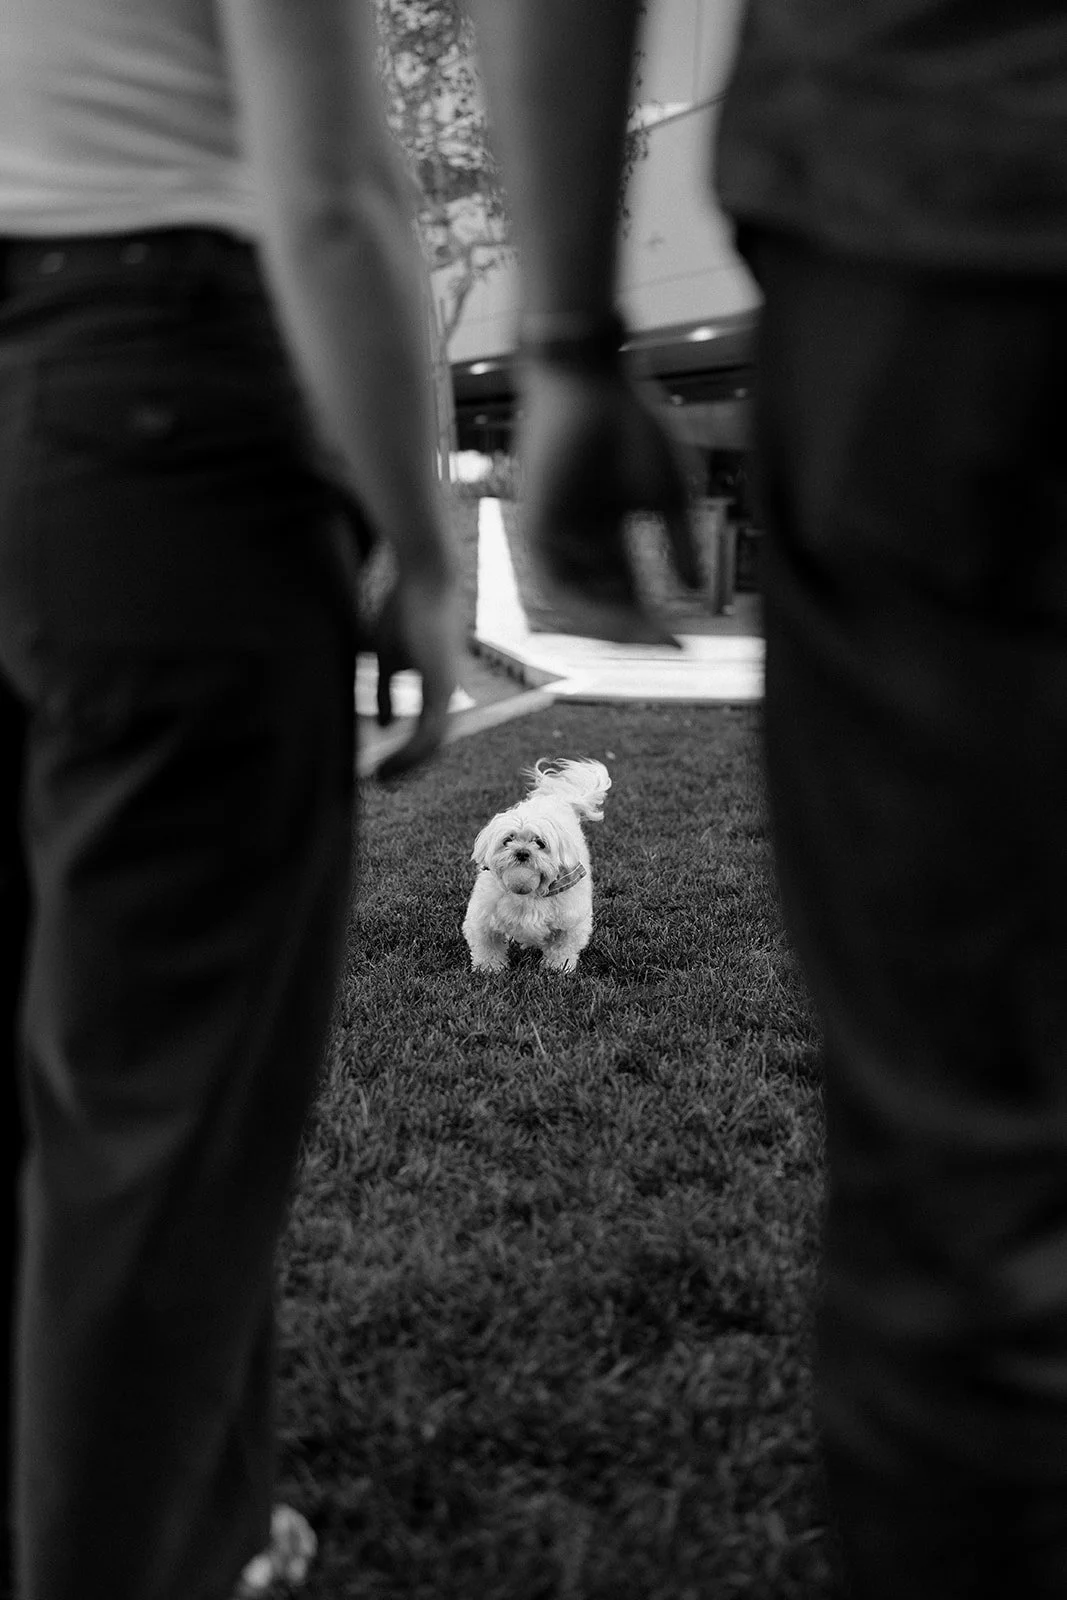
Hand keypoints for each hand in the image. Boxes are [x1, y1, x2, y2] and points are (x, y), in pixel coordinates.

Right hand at [373, 567, 461, 781]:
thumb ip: (387, 692)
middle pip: (432, 746)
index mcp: (437, 687)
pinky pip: (428, 732)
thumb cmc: (404, 610)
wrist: (423, 577)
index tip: (384, 770)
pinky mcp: (441, 685)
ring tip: (382, 779)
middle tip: (383, 784)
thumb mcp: (388, 658)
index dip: (408, 756)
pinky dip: (409, 752)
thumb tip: (387, 727)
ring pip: (433, 745)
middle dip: (408, 769)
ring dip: (408, 766)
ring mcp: (447, 689)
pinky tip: (388, 761)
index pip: (427, 733)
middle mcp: (447, 692)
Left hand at [517, 364, 701, 646]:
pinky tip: (619, 617)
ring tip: (649, 638)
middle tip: (670, 650)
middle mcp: (579, 543)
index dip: (656, 623)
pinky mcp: (536, 530)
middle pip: (606, 605)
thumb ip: (680, 546)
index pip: (630, 593)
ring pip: (581, 603)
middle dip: (637, 632)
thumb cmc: (632, 426)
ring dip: (614, 626)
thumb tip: (697, 592)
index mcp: (608, 534)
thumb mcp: (668, 498)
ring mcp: (557, 538)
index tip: (686, 648)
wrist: (592, 379)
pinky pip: (558, 586)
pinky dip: (587, 606)